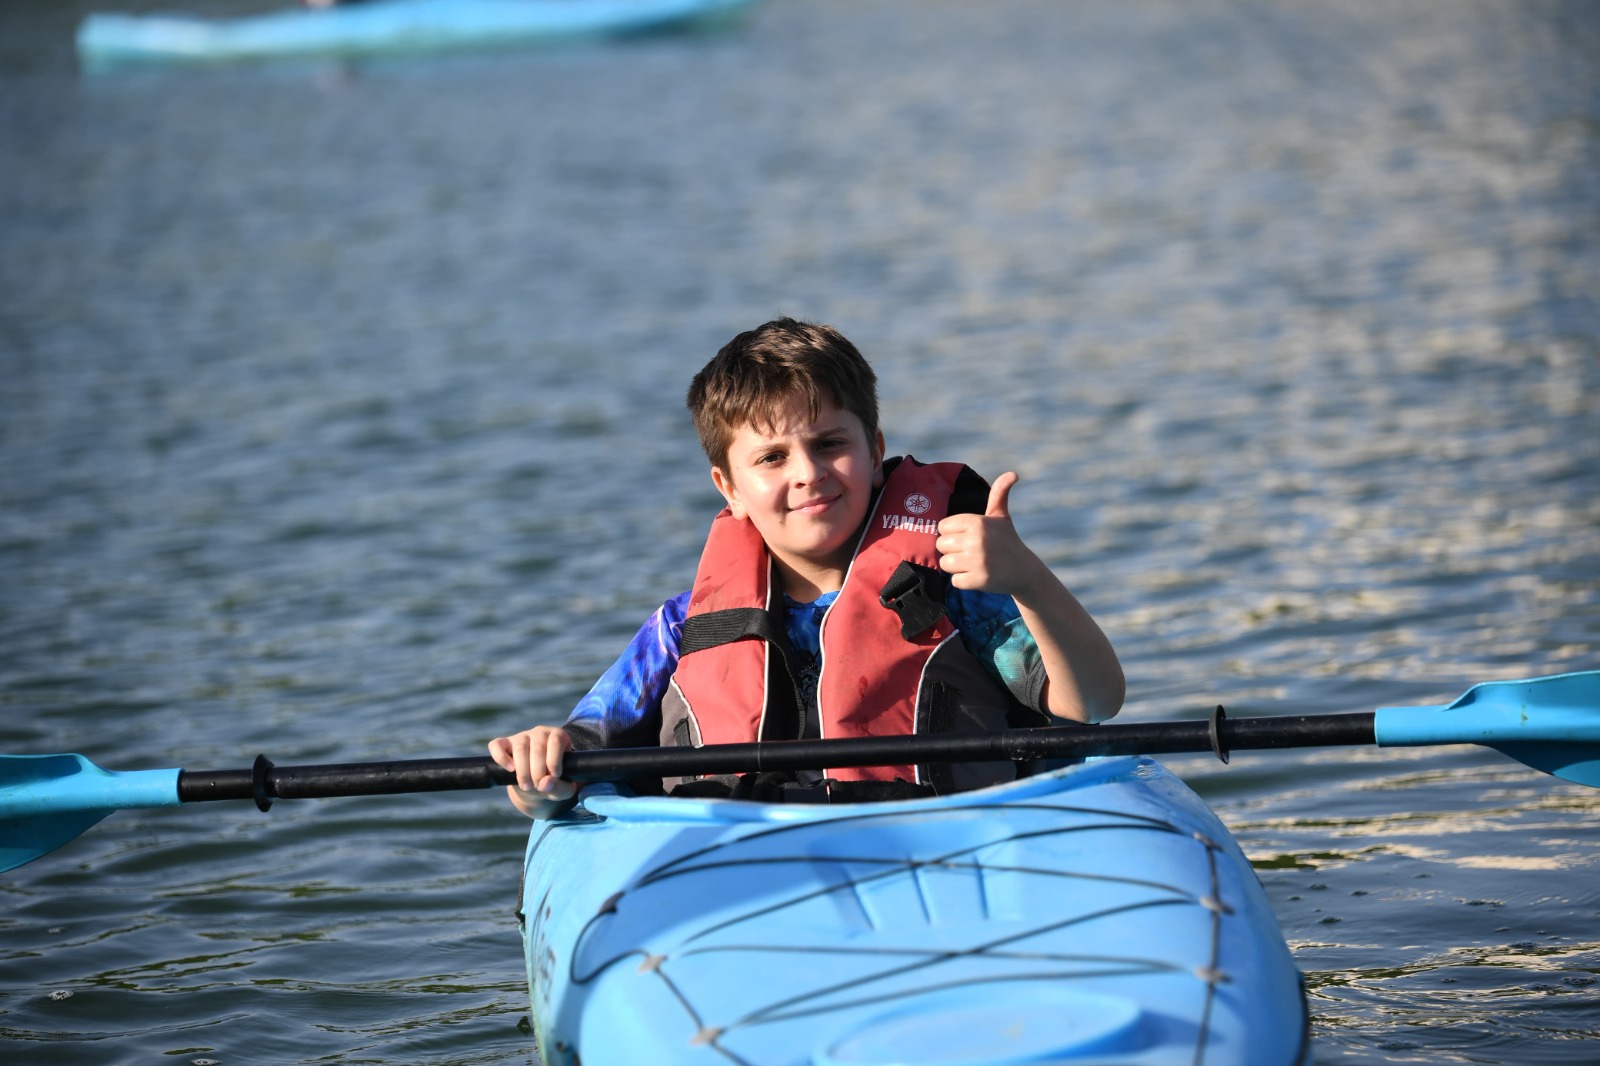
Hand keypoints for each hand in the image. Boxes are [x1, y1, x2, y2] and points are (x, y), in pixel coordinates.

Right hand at [487, 726, 575, 816]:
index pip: (556, 741)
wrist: (536, 785)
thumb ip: (559, 788)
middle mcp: (540, 732)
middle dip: (538, 772)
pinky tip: (510, 770)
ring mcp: (521, 737)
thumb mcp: (564, 789)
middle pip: (537, 749)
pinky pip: (497, 745)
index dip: (554, 761)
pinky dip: (501, 758)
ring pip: (520, 748)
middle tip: (538, 787)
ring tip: (526, 786)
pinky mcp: (504, 744)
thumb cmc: (553, 782)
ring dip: (523, 771)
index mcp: (558, 737)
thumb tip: (545, 783)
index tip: (554, 777)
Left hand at [935, 471, 1042, 594]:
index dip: (952, 534)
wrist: (1025, 571)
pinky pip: (955, 581)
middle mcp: (976, 539)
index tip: (966, 537)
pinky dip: (964, 581)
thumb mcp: (1002, 517)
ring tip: (972, 564)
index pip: (943, 526)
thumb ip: (999, 494)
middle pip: (941, 545)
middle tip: (970, 552)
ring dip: (956, 567)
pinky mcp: (979, 580)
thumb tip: (1012, 474)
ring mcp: (977, 561)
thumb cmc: (1008, 541)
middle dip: (952, 551)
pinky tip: (977, 575)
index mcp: (977, 522)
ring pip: (945, 564)